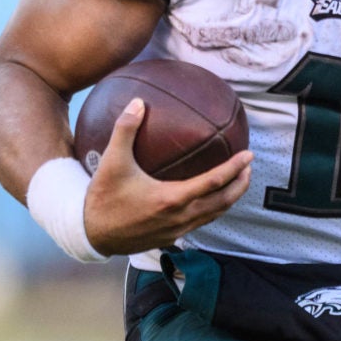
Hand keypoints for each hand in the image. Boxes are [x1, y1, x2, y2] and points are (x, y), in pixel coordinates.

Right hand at [81, 98, 251, 255]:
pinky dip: (212, 210)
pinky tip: (209, 200)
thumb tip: (138, 102)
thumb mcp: (112, 161)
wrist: (91, 234)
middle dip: (240, 184)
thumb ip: (125, 129)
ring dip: (229, 199)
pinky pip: (200, 223)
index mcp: (172, 198)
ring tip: (236, 183)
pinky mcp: (171, 237)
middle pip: (223, 202)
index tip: (249, 155)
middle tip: (249, 168)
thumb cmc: (103, 198)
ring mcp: (177, 230)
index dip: (235, 168)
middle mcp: (180, 217)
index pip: (214, 182)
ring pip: (214, 215)